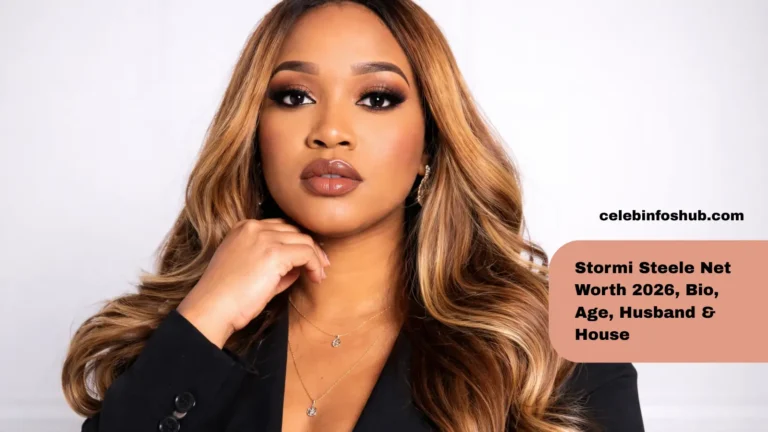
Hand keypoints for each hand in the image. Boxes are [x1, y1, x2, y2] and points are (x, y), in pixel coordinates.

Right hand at [176, 218, 329, 347]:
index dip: (296, 242)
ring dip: (316, 258)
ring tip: (319, 275)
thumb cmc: (226, 296)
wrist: (212, 308)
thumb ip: (273, 263)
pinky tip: (316, 278)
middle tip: (320, 266)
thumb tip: (298, 266)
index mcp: (243, 228)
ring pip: (304, 240)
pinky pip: (307, 253)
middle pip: (294, 231)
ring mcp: (264, 238)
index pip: (280, 227)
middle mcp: (254, 228)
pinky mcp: (274, 254)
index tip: (307, 258)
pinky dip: (316, 265)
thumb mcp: (250, 270)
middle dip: (310, 248)